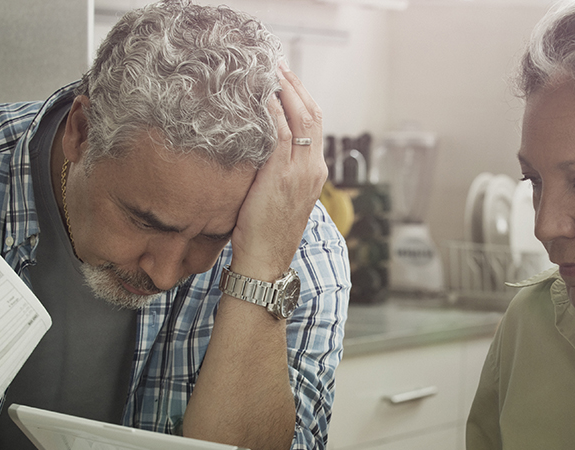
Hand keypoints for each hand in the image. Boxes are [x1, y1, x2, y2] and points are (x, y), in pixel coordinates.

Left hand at [228, 63, 326, 281]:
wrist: (266, 261)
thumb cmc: (266, 235)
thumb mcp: (278, 198)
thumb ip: (277, 172)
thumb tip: (259, 150)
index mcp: (315, 173)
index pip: (315, 124)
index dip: (302, 98)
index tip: (286, 79)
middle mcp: (313, 169)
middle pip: (312, 114)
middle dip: (295, 85)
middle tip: (277, 64)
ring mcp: (301, 172)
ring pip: (300, 118)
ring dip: (284, 90)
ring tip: (269, 71)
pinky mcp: (282, 175)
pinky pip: (281, 133)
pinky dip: (272, 111)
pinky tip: (261, 96)